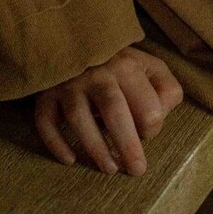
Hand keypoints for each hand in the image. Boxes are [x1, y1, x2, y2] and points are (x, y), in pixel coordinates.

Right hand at [34, 45, 183, 175]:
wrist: (75, 43)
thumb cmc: (120, 65)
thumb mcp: (150, 68)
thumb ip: (166, 90)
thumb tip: (161, 116)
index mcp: (128, 66)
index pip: (147, 107)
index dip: (151, 127)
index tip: (146, 133)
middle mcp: (97, 73)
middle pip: (114, 111)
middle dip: (127, 146)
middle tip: (136, 171)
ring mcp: (69, 83)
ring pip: (78, 118)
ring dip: (95, 148)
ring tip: (109, 169)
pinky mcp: (46, 94)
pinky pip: (46, 121)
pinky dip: (56, 143)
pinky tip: (69, 160)